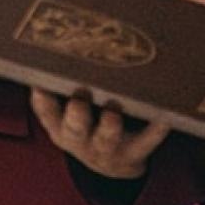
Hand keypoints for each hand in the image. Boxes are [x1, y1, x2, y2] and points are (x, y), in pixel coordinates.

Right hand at [30, 90, 170, 179]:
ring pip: (106, 139)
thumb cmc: (86, 122)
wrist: (111, 164)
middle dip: (77, 115)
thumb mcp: (67, 112)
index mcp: (60, 126)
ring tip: (113, 109)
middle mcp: (80, 140)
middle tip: (80, 97)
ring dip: (109, 126)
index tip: (40, 86)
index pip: (47, 114)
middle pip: (75, 129)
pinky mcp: (133, 153)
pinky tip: (163, 118)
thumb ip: (64, 84)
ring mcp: (107, 149)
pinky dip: (154, 131)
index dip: (43, 102)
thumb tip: (64, 40)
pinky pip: (145, 143)